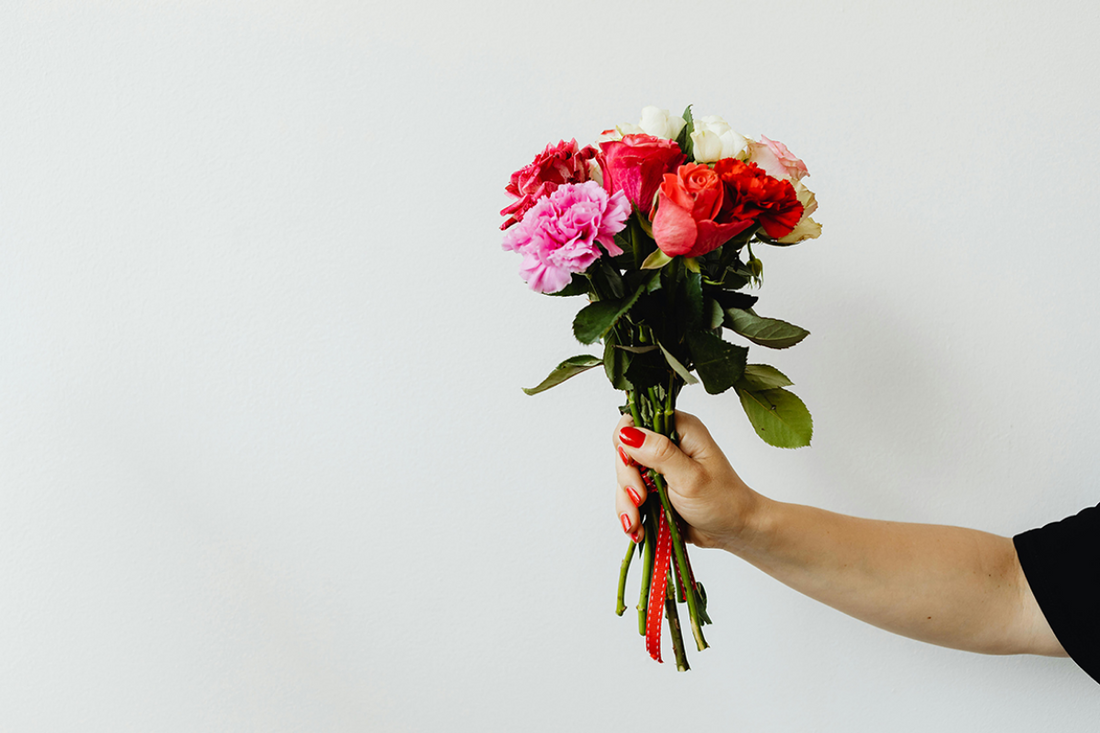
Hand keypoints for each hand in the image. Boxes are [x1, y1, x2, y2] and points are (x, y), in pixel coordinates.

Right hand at [613, 411, 760, 550]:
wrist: (733, 530)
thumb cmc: (723, 501)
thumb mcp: (691, 477)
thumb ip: (660, 454)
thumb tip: (628, 434)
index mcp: (680, 430)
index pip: (636, 421)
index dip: (626, 442)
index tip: (631, 466)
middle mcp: (667, 444)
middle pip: (625, 452)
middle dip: (627, 479)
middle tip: (640, 499)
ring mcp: (658, 467)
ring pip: (625, 477)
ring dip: (626, 502)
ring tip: (636, 522)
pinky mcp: (653, 488)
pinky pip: (629, 496)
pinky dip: (630, 512)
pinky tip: (636, 528)